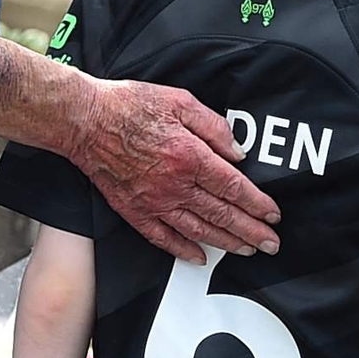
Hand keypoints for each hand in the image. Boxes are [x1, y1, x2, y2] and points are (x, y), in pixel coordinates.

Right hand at [71, 77, 280, 256]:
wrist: (85, 120)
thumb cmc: (130, 105)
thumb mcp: (180, 100)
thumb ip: (214, 127)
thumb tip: (238, 153)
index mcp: (190, 156)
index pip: (234, 187)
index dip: (257, 204)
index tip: (273, 215)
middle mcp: (175, 185)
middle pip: (222, 214)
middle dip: (251, 231)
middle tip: (270, 244)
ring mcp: (153, 201)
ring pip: (198, 230)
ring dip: (225, 243)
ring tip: (246, 251)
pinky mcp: (133, 210)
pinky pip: (162, 238)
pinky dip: (182, 250)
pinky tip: (199, 257)